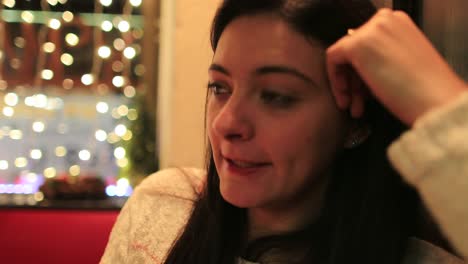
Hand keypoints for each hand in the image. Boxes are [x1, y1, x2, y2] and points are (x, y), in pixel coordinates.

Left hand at [326, 8, 466, 124]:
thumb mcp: (404, 63)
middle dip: (354, 81)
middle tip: (356, 102)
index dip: (363, 71)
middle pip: (355, 51)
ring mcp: (370, 30)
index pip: (368, 43)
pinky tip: (347, 98)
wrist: (435, 100)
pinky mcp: (357, 44)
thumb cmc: (426, 90)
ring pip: (344, 57)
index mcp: (399, 22)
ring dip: (348, 86)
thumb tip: (363, 67)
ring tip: (355, 108)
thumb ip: (383, 56)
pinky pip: (333, 59)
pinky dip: (336, 80)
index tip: (365, 91)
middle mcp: (385, 20)